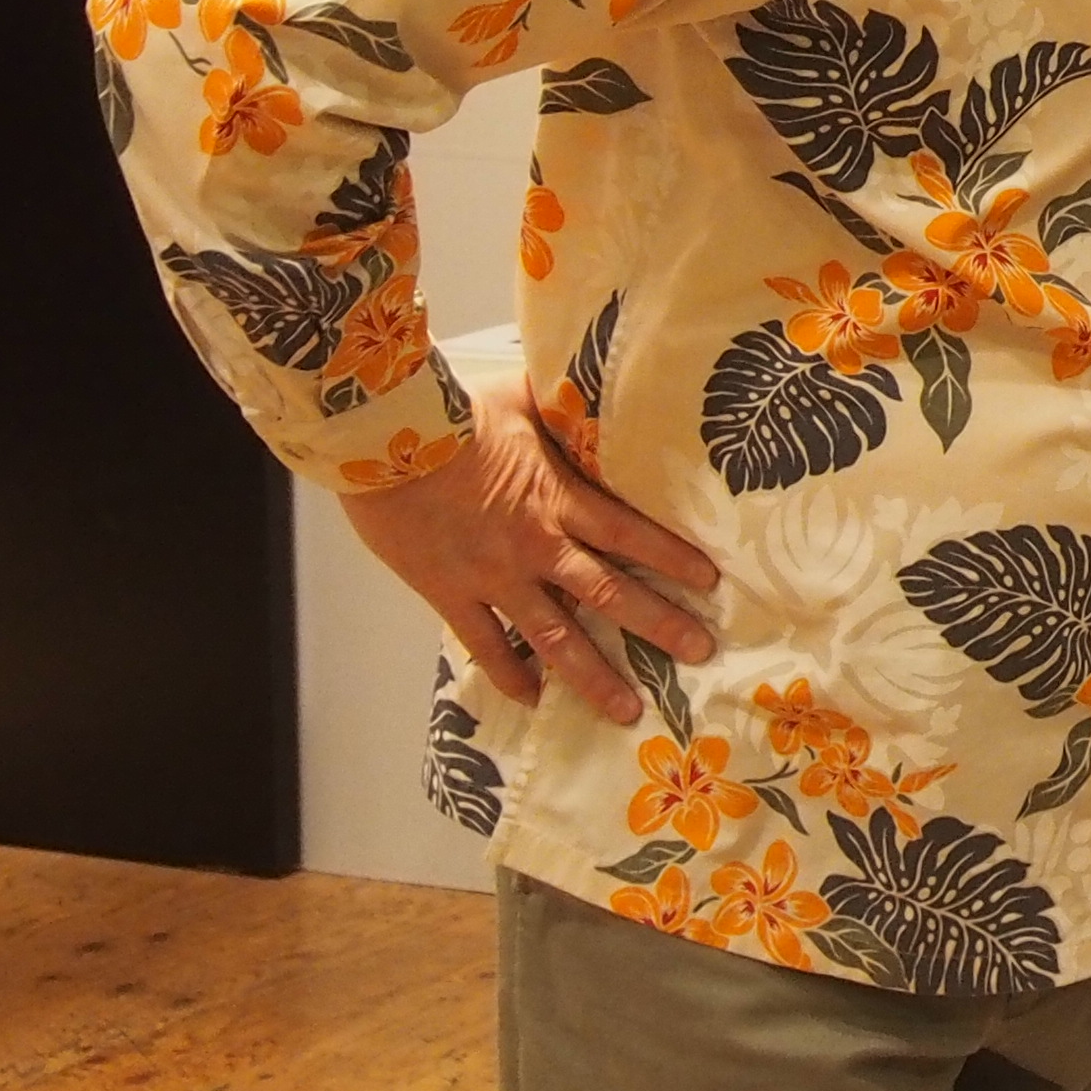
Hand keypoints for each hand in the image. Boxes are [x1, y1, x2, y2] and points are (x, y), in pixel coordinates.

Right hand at [336, 371, 719, 721]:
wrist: (381, 442)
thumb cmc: (450, 414)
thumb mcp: (520, 399)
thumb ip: (560, 407)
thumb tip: (596, 381)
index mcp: (559, 499)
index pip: (632, 534)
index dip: (673, 558)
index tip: (709, 583)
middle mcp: (537, 546)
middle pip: (610, 594)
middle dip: (659, 626)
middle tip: (700, 652)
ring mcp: (494, 577)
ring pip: (556, 637)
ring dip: (594, 675)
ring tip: (627, 709)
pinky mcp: (450, 595)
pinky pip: (487, 645)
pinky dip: (510, 674)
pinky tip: (531, 699)